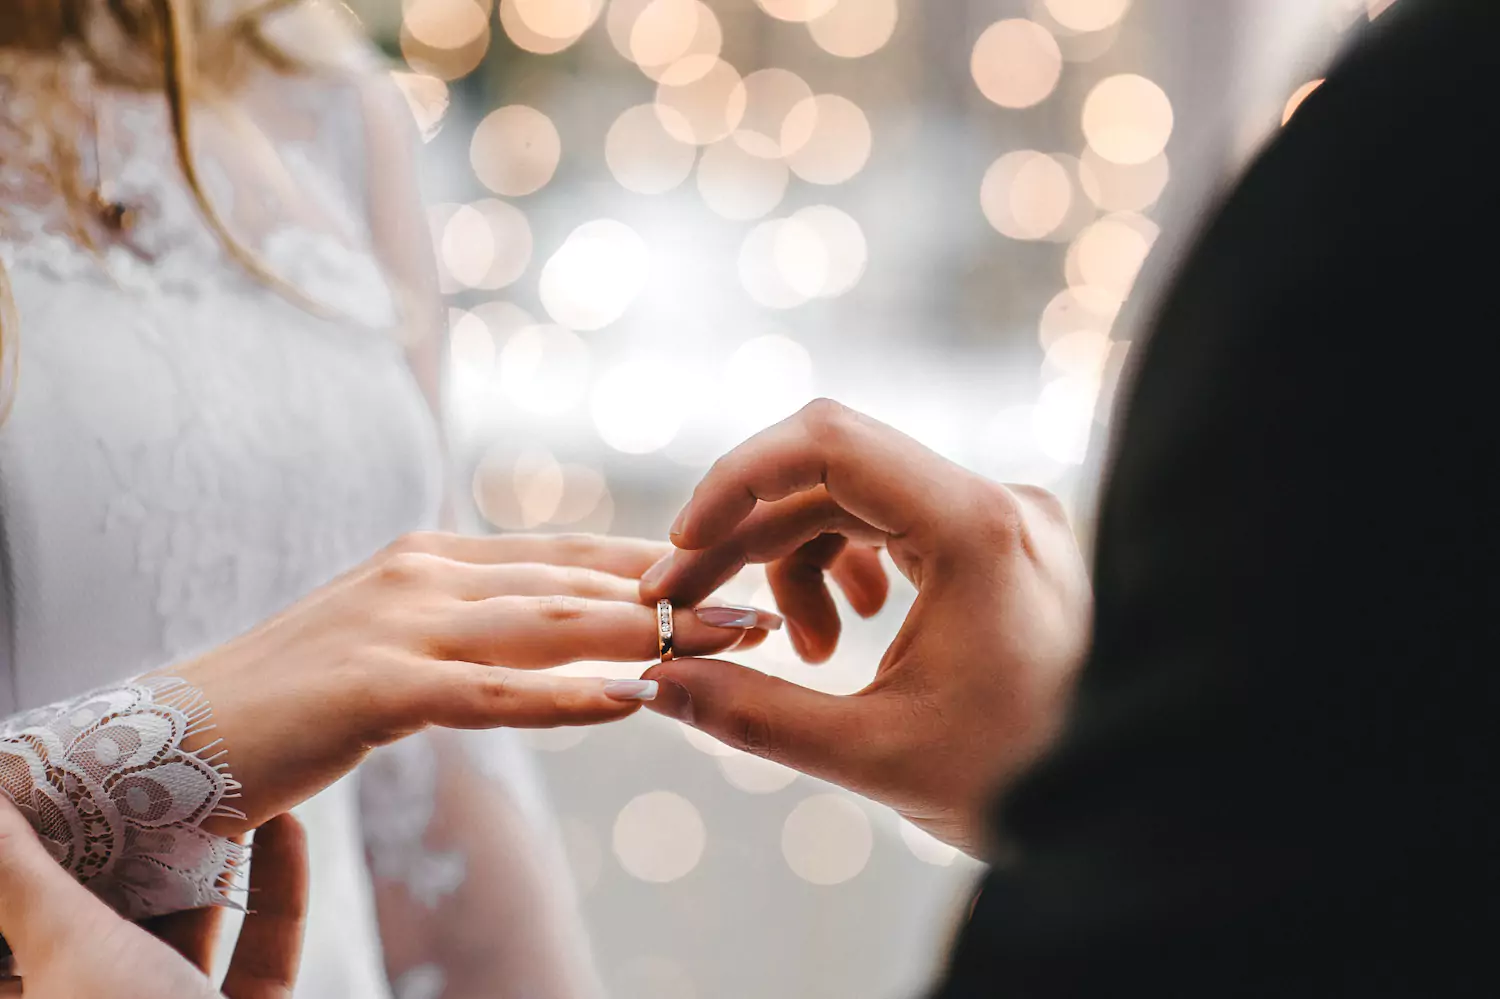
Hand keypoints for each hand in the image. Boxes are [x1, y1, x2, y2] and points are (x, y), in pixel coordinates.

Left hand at [0, 800, 307, 997]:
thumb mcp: (67, 948)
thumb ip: (16, 875)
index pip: (11, 924)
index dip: (30, 854)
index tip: (54, 783)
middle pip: (104, 916)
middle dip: (131, 844)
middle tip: (146, 770)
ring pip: (186, 930)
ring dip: (212, 862)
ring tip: (222, 787)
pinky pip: (259, 954)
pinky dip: (276, 892)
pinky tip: (289, 828)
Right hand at [171, 532, 773, 834]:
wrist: (176, 737)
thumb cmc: (298, 699)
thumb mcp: (400, 644)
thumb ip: (476, 628)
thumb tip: (565, 629)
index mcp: (436, 557)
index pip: (571, 554)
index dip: (662, 562)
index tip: (743, 571)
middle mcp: (424, 572)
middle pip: (578, 581)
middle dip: (682, 593)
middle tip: (770, 607)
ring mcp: (396, 623)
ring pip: (549, 625)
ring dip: (652, 633)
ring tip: (733, 643)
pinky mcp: (370, 687)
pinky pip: (489, 694)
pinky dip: (567, 697)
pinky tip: (633, 697)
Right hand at [639, 402, 1091, 852]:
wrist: (1125, 810)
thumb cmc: (1020, 783)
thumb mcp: (872, 753)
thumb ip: (749, 713)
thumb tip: (649, 681)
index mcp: (975, 528)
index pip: (827, 441)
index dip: (736, 479)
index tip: (682, 546)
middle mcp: (994, 502)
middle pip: (830, 473)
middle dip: (749, 536)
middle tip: (685, 608)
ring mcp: (1001, 518)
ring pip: (856, 500)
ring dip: (797, 563)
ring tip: (801, 652)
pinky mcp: (999, 544)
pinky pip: (894, 526)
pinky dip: (845, 569)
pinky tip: (843, 637)